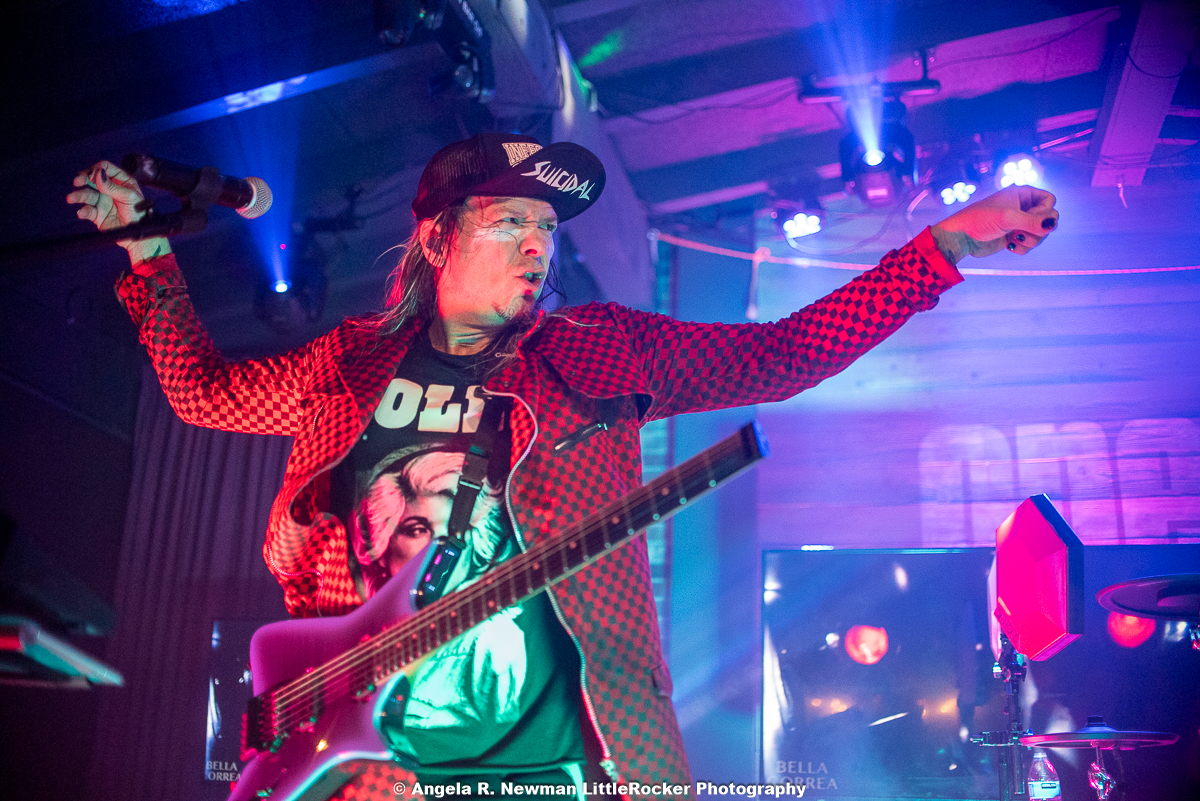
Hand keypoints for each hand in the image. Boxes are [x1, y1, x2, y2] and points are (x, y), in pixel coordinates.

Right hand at [67, 160, 169, 263]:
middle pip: (92, 178)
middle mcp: (110, 189)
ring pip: (87, 194)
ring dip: (78, 195)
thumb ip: (112, 186)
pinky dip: (83, 211)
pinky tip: (82, 212)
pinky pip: (87, 210)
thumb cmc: (139, 214)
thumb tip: (98, 173)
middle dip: (83, 178)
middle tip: (77, 181)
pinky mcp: (97, 214)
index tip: (93, 174)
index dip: (98, 169)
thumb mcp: (129, 197)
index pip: (106, 168)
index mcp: (121, 181)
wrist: (138, 234)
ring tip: (71, 198)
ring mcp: (102, 201)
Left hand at [932, 185, 1058, 261]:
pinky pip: (1031, 244)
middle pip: (1049, 218)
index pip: (1049, 200)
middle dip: (1039, 229)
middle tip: (1022, 232)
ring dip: (1031, 240)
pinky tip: (1009, 245)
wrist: (961, 238)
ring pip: (1041, 233)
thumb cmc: (980, 220)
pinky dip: (1023, 247)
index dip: (1045, 211)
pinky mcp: (1014, 237)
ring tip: (1013, 238)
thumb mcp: (1007, 218)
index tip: (1031, 217)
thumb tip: (1052, 225)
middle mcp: (1023, 207)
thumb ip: (1032, 221)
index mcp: (1022, 194)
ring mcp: (1019, 223)